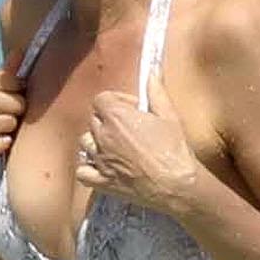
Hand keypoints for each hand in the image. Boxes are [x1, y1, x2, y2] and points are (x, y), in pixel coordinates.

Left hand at [75, 91, 208, 217]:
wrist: (176, 187)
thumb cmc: (175, 151)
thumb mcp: (170, 116)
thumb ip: (157, 93)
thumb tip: (151, 73)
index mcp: (117, 116)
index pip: (101, 99)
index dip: (116, 101)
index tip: (132, 108)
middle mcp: (102, 135)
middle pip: (94, 119)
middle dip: (108, 120)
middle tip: (129, 128)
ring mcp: (99, 159)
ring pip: (86, 143)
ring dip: (97, 142)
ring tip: (116, 147)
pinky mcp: (101, 180)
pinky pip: (82, 170)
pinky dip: (88, 167)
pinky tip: (101, 167)